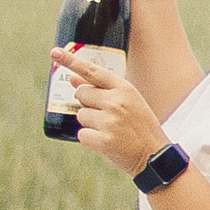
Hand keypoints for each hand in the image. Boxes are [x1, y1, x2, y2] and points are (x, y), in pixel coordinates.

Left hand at [51, 43, 173, 175]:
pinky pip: (82, 135)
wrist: (155, 156)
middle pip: (81, 93)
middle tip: (105, 115)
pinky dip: (90, 140)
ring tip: (110, 130)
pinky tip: (106, 142)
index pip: (92, 71)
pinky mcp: (103, 140)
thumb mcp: (128, 102)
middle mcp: (116, 102)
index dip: (71, 61)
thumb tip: (73, 79)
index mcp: (124, 89)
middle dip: (87, 103)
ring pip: (81, 115)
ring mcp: (109, 121)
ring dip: (90, 123)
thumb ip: (101, 90)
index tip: (55, 52)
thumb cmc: (139, 127)